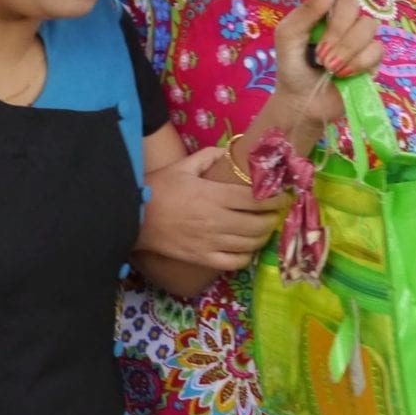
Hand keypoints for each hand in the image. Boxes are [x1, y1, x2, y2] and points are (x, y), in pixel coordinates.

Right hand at [139, 147, 284, 270]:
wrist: (133, 217)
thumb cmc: (158, 189)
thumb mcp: (182, 166)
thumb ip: (208, 157)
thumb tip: (229, 152)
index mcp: (213, 196)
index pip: (254, 200)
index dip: (273, 199)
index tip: (282, 196)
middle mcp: (217, 221)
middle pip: (258, 223)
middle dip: (273, 218)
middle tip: (276, 212)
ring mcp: (211, 243)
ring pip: (250, 244)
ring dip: (263, 236)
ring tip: (265, 228)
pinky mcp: (203, 259)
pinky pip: (235, 262)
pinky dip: (247, 256)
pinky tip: (248, 247)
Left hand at [268, 0, 382, 125]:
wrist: (303, 101)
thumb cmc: (292, 65)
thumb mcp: (288, 36)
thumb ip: (305, 11)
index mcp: (324, 8)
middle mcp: (345, 18)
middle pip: (352, 5)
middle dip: (336, 30)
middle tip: (320, 52)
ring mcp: (361, 36)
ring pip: (366, 27)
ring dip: (344, 49)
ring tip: (328, 66)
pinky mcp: (373, 57)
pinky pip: (375, 49)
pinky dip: (356, 63)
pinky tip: (343, 74)